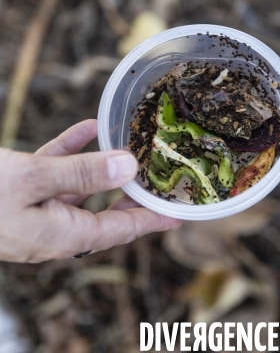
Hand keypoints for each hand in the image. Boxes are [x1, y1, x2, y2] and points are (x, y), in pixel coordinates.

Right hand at [0, 119, 180, 262]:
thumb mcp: (33, 180)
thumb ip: (82, 173)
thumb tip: (129, 168)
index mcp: (59, 235)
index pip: (119, 230)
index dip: (150, 219)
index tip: (178, 213)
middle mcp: (51, 226)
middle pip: (105, 210)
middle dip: (133, 193)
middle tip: (162, 177)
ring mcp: (35, 208)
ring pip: (81, 185)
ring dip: (105, 165)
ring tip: (132, 145)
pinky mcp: (19, 189)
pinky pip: (55, 168)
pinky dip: (73, 148)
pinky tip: (90, 125)